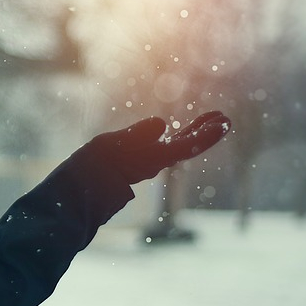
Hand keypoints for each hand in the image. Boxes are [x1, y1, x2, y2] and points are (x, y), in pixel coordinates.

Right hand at [91, 111, 231, 184]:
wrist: (80, 188)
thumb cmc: (93, 166)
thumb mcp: (110, 145)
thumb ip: (136, 135)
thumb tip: (161, 123)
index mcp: (152, 158)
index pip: (186, 146)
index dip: (206, 135)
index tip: (224, 122)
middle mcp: (156, 162)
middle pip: (189, 146)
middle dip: (207, 132)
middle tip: (224, 118)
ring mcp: (149, 162)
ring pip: (181, 145)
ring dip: (197, 131)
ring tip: (211, 118)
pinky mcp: (140, 161)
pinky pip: (167, 147)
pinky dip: (180, 136)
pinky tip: (180, 130)